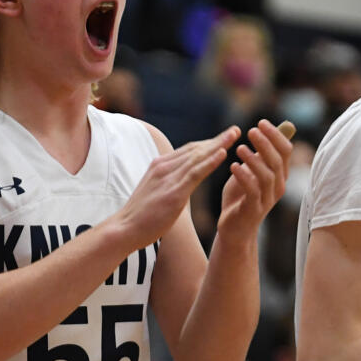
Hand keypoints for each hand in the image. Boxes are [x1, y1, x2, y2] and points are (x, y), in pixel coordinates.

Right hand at [117, 127, 239, 247]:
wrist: (124, 230)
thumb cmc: (141, 217)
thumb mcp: (156, 193)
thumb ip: (169, 184)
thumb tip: (182, 184)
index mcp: (160, 166)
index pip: (189, 150)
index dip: (208, 143)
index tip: (225, 137)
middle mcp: (164, 167)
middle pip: (196, 148)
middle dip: (217, 139)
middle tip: (236, 130)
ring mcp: (168, 178)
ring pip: (198, 156)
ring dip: (219, 144)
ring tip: (235, 134)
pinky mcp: (173, 192)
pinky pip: (195, 173)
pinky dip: (210, 161)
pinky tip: (223, 153)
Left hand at [218, 120, 292, 237]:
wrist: (234, 228)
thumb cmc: (242, 196)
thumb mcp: (250, 171)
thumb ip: (259, 153)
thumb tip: (266, 128)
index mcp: (279, 174)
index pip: (285, 151)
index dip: (275, 135)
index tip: (261, 122)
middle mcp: (278, 186)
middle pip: (277, 161)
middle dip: (265, 143)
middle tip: (251, 130)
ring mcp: (267, 199)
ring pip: (267, 176)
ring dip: (253, 160)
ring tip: (239, 148)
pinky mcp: (254, 210)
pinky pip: (252, 191)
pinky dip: (244, 177)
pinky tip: (233, 166)